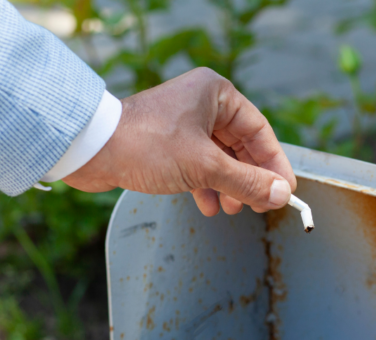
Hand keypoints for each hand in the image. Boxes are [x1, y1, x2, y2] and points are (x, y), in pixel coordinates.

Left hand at [63, 67, 296, 215]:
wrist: (91, 150)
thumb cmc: (147, 145)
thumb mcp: (205, 167)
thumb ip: (246, 182)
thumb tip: (280, 195)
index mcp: (216, 93)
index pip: (259, 130)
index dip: (274, 164)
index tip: (284, 191)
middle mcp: (201, 103)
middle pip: (240, 145)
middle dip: (249, 178)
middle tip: (260, 204)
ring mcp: (182, 123)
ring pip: (219, 158)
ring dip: (229, 186)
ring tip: (233, 209)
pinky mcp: (166, 143)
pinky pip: (198, 165)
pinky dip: (206, 186)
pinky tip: (209, 206)